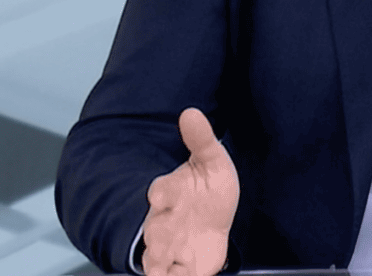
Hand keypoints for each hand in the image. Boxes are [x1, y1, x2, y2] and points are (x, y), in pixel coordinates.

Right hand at [142, 108, 239, 275]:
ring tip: (161, 269)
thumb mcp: (213, 162)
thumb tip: (190, 112)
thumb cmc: (210, 188)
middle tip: (160, 243)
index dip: (161, 194)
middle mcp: (165, 221)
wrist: (216, 220)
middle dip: (157, 236)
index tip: (160, 198)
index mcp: (171, 192)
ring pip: (156, 257)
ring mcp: (170, 247)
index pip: (160, 190)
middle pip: (155, 229)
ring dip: (158, 263)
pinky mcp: (182, 268)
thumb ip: (201, 139)